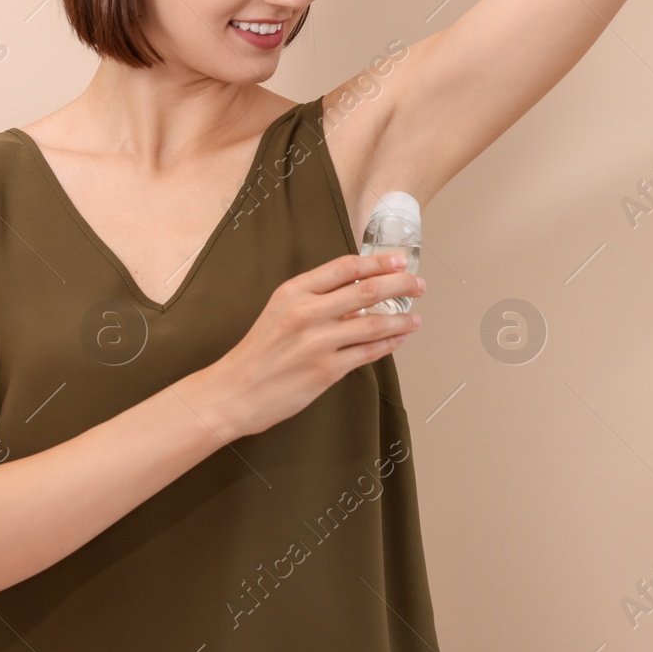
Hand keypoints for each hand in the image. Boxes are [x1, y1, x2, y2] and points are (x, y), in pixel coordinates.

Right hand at [205, 252, 425, 439]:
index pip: (345, 268)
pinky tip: (399, 338)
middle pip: (367, 291)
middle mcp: (307, 313)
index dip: (377, 262)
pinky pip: (367, 353)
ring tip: (415, 317)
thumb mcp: (279, 312)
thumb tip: (357, 297)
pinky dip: (389, 344)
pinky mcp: (326, 370)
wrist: (235, 391)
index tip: (399, 260)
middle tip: (418, 284)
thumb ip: (316, 301)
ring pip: (374, 324)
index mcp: (293, 292)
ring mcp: (318, 342)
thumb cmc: (257, 353)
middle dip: (400, 285)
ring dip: (401, 319)